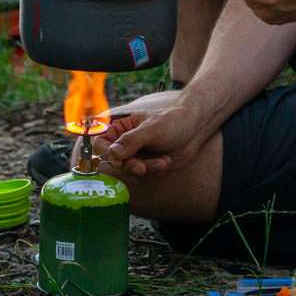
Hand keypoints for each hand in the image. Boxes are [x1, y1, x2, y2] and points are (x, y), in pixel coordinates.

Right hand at [93, 92, 208, 177]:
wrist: (194, 130)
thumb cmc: (172, 122)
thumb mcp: (151, 130)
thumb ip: (131, 141)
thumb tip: (112, 153)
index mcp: (121, 127)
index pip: (101, 142)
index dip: (106, 152)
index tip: (117, 159)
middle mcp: (125, 141)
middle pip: (114, 159)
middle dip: (129, 165)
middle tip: (142, 167)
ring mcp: (135, 154)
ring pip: (129, 169)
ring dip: (145, 168)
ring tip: (162, 162)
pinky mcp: (146, 164)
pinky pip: (143, 174)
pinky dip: (154, 170)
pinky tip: (166, 161)